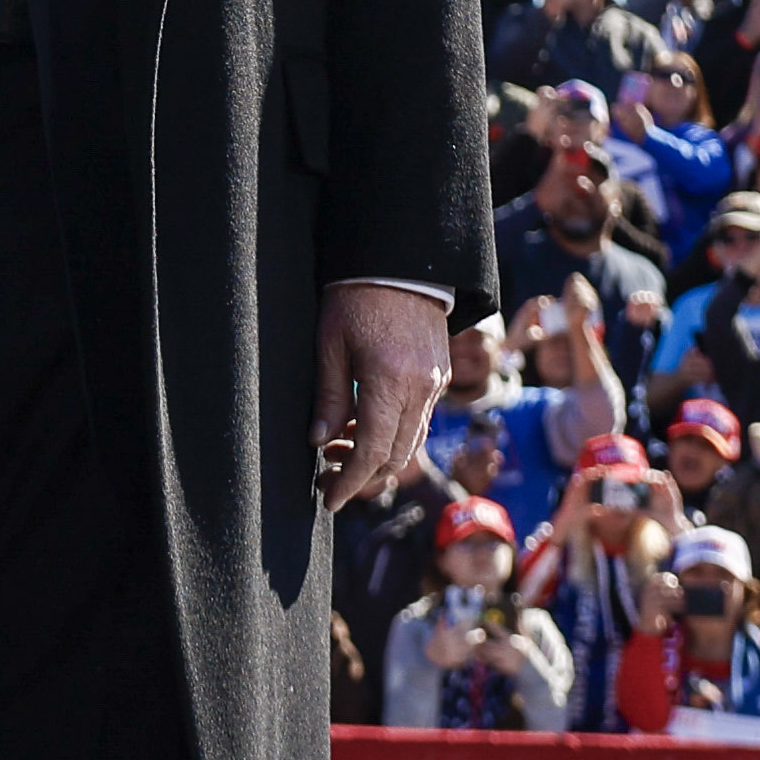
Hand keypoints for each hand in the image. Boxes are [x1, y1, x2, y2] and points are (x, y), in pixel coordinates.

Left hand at [312, 280, 450, 511]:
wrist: (401, 261)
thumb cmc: (356, 297)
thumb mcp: (330, 344)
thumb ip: (328, 396)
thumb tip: (319, 442)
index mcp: (389, 381)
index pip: (371, 452)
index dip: (349, 482)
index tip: (328, 498)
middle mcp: (421, 388)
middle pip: (397, 457)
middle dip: (362, 477)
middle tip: (327, 478)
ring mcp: (436, 383)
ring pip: (411, 443)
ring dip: (377, 458)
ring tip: (338, 450)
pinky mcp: (440, 375)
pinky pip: (419, 421)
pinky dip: (393, 435)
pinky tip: (362, 426)